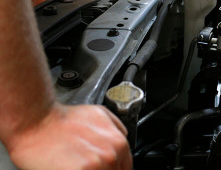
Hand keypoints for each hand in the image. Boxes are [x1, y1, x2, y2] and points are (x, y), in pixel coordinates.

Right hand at [6, 103, 131, 169]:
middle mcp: (110, 156)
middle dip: (101, 169)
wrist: (37, 122)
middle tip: (86, 164)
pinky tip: (71, 168)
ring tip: (77, 165)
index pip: (126, 168)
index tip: (103, 167)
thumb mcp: (100, 114)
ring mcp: (96, 167)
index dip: (114, 168)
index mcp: (119, 143)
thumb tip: (122, 141)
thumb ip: (116, 129)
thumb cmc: (63, 119)